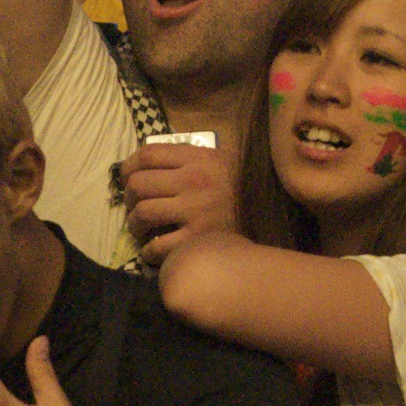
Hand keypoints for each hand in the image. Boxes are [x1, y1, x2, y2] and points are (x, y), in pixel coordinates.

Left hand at [120, 140, 241, 263]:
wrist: (278, 214)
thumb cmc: (247, 187)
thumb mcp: (225, 159)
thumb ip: (193, 157)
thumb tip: (154, 161)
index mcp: (199, 158)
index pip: (148, 154)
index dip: (129, 166)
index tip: (128, 177)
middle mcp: (194, 181)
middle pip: (139, 184)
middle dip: (130, 198)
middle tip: (136, 206)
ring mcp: (195, 211)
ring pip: (143, 213)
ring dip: (135, 224)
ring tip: (142, 229)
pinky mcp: (198, 240)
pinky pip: (157, 247)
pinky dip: (149, 251)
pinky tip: (154, 251)